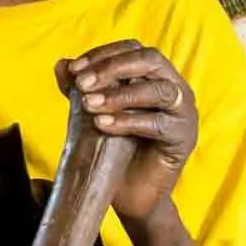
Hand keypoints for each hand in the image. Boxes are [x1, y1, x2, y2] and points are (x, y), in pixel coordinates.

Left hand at [56, 40, 198, 222]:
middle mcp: (175, 87)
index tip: (74, 69)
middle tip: (82, 83)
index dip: (103, 54)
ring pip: (159, 90)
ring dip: (120, 95)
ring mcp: (184, 113)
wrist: (130, 196)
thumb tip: (61, 63)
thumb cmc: (112, 150)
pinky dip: (128, 121)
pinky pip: (159, 124)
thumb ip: (80, 89)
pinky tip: (102, 125)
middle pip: (150, 60)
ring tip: (89, 105)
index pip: (133, 49)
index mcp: (155, 76)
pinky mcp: (184, 139)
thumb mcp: (92, 114)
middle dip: (113, 68)